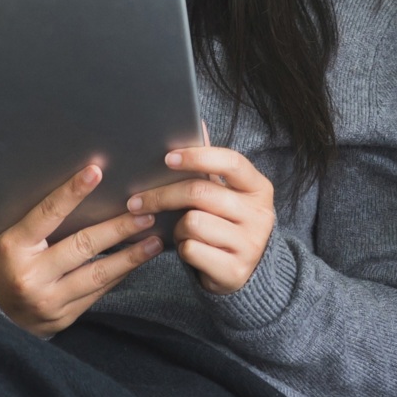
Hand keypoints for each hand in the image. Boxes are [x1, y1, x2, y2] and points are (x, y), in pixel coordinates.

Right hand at [0, 161, 161, 337]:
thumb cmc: (3, 264)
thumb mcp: (11, 238)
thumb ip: (41, 222)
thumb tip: (85, 191)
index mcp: (13, 247)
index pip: (47, 214)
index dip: (72, 192)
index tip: (96, 171)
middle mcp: (31, 276)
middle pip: (82, 246)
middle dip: (119, 229)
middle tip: (146, 213)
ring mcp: (48, 301)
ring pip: (97, 275)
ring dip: (130, 257)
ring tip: (154, 241)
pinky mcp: (62, 319)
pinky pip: (97, 294)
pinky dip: (118, 276)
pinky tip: (134, 262)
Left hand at [130, 145, 275, 295]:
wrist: (247, 273)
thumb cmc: (228, 224)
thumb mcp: (227, 194)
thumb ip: (212, 163)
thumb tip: (197, 122)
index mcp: (259, 188)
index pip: (231, 162)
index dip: (198, 156)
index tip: (168, 158)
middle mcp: (260, 215)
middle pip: (200, 192)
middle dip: (163, 195)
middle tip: (136, 201)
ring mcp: (250, 244)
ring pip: (192, 222)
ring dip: (177, 227)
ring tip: (181, 231)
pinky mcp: (235, 270)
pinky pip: (191, 250)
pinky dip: (182, 248)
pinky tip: (187, 249)